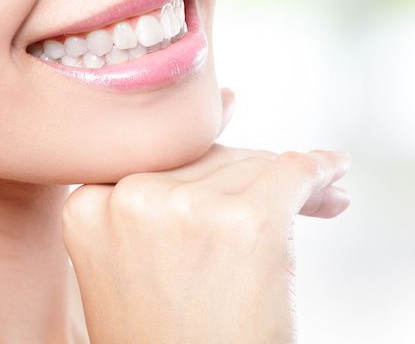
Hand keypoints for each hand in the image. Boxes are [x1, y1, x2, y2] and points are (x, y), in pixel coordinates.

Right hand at [62, 88, 350, 343]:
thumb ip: (169, 179)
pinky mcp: (245, 223)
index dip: (210, 167)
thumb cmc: (166, 329)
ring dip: (283, 184)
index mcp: (91, 204)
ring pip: (250, 165)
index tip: (239, 143)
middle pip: (210, 158)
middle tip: (294, 198)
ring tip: (313, 204)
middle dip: (253, 176)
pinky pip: (292, 173)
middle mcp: (130, 198)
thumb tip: (228, 100)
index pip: (164, 161)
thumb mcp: (138, 252)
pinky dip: (319, 170)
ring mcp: (185, 209)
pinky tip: (331, 171)